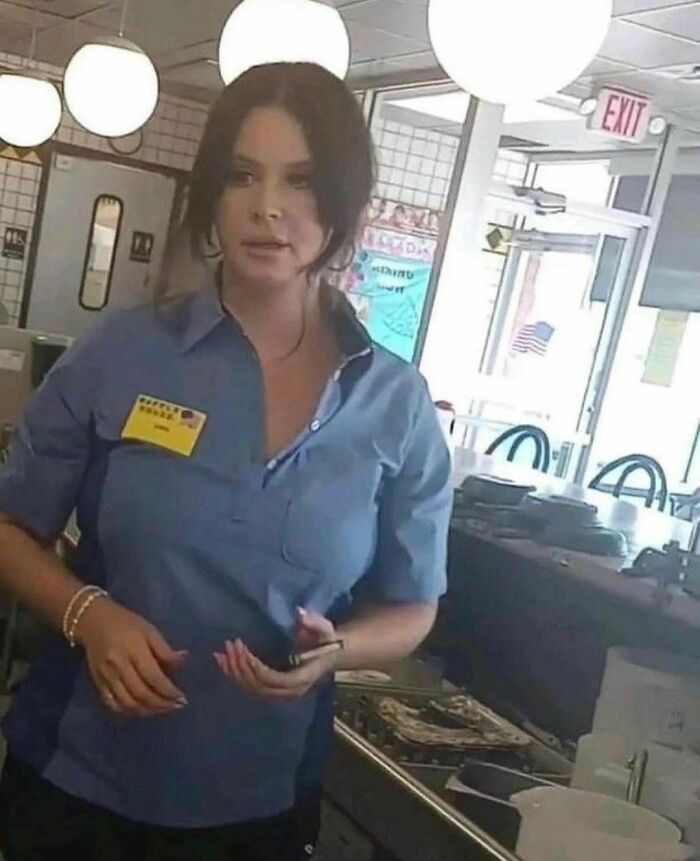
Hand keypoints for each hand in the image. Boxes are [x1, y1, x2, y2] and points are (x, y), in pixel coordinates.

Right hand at [76, 597, 187, 717]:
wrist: (93, 622)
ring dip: (147, 711)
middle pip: (141, 694)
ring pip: (128, 703)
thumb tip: (183, 660)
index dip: (169, 691)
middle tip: (176, 706)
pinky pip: (113, 704)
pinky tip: (142, 710)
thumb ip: (165, 649)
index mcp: (134, 651)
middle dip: (161, 704)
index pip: (153, 677)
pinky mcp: (98, 683)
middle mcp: (118, 667)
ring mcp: (106, 677)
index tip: (182, 698)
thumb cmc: (126, 623)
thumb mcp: (149, 630)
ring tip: (162, 709)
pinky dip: (129, 711)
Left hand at [214, 608, 338, 700]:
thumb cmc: (326, 640)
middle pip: (258, 685)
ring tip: (221, 653)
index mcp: (302, 678)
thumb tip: (300, 614)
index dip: (255, 667)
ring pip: (251, 688)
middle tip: (230, 645)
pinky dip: (235, 675)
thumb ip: (314, 623)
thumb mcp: (324, 629)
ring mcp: (279, 693)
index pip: (273, 679)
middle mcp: (289, 691)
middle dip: (240, 667)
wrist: (329, 655)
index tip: (243, 649)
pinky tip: (223, 662)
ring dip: (234, 672)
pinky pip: (250, 687)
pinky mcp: (272, 689)